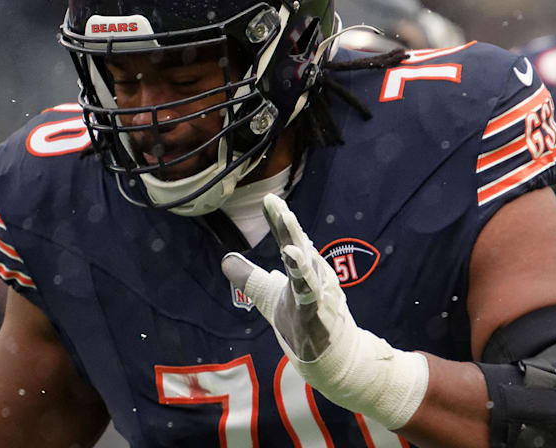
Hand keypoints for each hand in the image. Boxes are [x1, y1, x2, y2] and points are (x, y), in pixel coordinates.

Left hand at [221, 194, 427, 429]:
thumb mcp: (268, 295)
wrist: (329, 354)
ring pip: (309, 276)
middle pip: (300, 249)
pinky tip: (302, 292)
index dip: (279, 221)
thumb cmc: (301, 320)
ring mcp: (319, 298)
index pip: (289, 240)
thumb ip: (249, 276)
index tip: (269, 200)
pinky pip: (314, 307)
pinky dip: (309, 297)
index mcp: (302, 268)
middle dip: (290, 229)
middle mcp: (314, 278)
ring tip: (290, 247)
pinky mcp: (320, 321)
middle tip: (279, 207)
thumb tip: (225, 259)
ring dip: (301, 261)